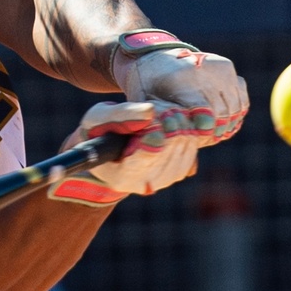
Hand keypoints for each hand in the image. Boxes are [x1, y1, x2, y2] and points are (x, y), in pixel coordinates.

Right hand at [49, 101, 197, 204]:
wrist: (110, 147)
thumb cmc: (99, 132)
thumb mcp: (97, 119)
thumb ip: (120, 115)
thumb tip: (150, 113)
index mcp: (121, 176)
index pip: (146, 159)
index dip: (154, 137)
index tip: (153, 122)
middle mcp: (145, 183)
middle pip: (171, 148)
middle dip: (166, 120)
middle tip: (155, 107)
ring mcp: (165, 179)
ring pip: (185, 144)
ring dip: (176, 120)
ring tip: (159, 111)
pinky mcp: (180, 170)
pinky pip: (193, 144)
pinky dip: (185, 126)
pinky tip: (170, 118)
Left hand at [112, 46, 248, 143]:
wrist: (153, 56)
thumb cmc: (145, 89)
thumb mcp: (144, 110)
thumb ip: (165, 133)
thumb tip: (191, 169)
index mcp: (178, 79)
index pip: (204, 114)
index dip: (206, 133)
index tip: (201, 139)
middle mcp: (201, 69)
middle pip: (222, 114)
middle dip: (215, 131)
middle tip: (203, 139)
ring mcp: (216, 66)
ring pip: (235, 108)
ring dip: (226, 124)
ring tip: (211, 131)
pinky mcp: (226, 67)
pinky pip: (240, 99)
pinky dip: (235, 113)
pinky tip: (220, 121)